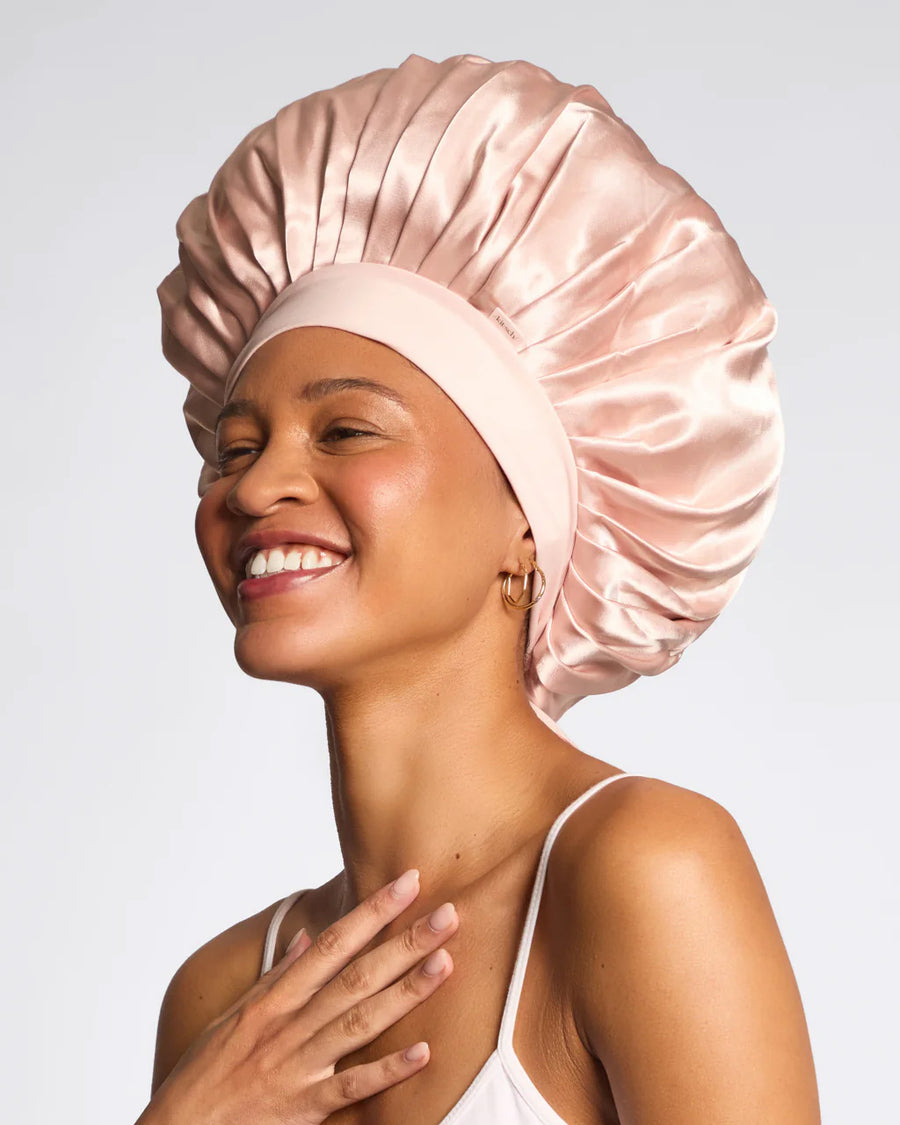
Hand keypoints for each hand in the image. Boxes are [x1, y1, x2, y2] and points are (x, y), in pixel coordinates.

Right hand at [138, 869, 457, 1123]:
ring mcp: (297, 1066)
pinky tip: (422, 1053)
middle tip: (447, 914)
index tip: (408, 883)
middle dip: (404, 942)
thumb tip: (308, 940)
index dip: (372, 911)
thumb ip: (276, 978)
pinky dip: (386, 1071)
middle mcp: (288, 1025)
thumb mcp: (233, 1016)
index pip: (333, 943)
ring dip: (405, 992)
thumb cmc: (204, 1074)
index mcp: (273, 999)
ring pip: (359, 1021)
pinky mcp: (302, 1110)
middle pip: (356, 975)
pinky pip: (352, 1089)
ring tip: (444, 964)